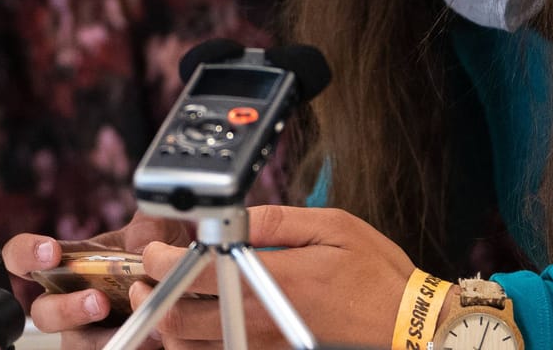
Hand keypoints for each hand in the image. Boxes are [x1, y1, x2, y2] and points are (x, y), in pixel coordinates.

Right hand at [0, 214, 192, 348]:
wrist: (185, 292)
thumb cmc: (156, 260)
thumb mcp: (156, 234)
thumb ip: (147, 228)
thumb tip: (143, 243)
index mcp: (67, 265)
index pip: (22, 258)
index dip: (26, 254)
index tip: (51, 252)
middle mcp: (68, 301)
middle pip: (42, 312)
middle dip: (66, 308)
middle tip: (99, 301)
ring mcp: (85, 332)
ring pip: (73, 343)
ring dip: (98, 337)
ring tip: (132, 327)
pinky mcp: (107, 346)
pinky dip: (128, 345)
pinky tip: (151, 337)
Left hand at [127, 205, 417, 349]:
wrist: (404, 324)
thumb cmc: (374, 274)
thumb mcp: (333, 226)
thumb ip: (276, 220)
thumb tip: (236, 215)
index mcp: (272, 278)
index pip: (195, 273)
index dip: (161, 261)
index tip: (155, 250)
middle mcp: (260, 318)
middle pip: (180, 318)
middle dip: (151, 295)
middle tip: (147, 277)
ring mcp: (262, 345)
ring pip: (191, 349)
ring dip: (168, 326)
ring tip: (165, 302)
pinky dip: (194, 347)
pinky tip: (195, 330)